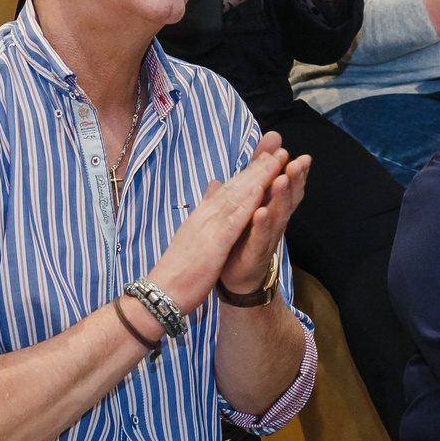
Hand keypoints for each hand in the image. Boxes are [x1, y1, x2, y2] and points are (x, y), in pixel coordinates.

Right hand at [151, 138, 294, 314]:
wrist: (160, 292)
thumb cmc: (177, 269)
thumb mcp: (191, 237)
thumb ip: (203, 216)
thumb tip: (210, 197)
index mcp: (202, 216)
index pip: (229, 189)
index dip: (249, 172)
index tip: (267, 157)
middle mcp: (206, 216)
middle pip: (235, 186)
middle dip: (258, 167)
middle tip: (279, 148)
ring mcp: (209, 227)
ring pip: (236, 197)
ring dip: (258, 177)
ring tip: (277, 160)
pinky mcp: (213, 244)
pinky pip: (233, 222)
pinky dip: (247, 205)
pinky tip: (261, 192)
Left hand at [214, 141, 310, 301]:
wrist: (236, 276)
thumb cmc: (246, 234)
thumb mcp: (253, 200)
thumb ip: (258, 173)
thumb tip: (267, 145)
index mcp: (274, 207)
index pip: (289, 187)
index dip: (297, 173)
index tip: (303, 156)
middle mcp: (276, 221)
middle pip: (288, 198)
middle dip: (294, 179)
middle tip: (299, 162)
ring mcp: (267, 237)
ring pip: (277, 215)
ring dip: (280, 197)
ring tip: (281, 179)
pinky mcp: (255, 252)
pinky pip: (260, 237)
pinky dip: (262, 225)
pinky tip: (261, 212)